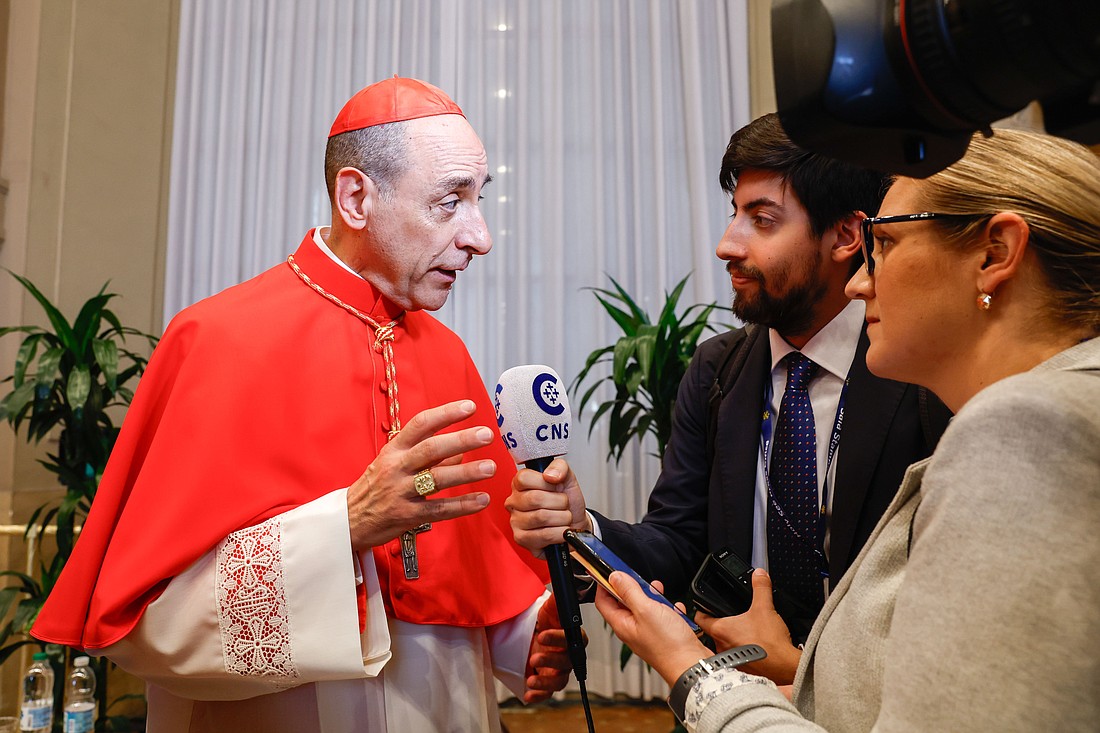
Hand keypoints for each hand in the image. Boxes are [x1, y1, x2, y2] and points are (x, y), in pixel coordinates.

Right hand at [347, 400, 496, 549]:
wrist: (349, 519)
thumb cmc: (376, 486)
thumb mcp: (395, 462)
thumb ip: (428, 455)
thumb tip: (460, 449)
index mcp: (394, 449)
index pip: (421, 424)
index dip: (445, 414)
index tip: (469, 407)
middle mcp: (397, 467)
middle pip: (431, 449)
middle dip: (461, 439)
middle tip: (487, 434)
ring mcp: (401, 492)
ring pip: (437, 479)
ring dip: (466, 472)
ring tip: (490, 467)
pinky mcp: (407, 515)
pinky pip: (439, 509)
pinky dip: (462, 505)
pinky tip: (482, 499)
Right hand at [506, 458, 590, 557]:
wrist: (575, 523)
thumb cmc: (567, 501)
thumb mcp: (567, 477)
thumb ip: (559, 467)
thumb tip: (550, 475)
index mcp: (520, 484)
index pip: (524, 478)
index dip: (546, 483)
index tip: (555, 487)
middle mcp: (514, 502)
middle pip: (535, 498)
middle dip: (559, 502)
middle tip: (563, 504)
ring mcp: (515, 521)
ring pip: (541, 517)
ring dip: (562, 518)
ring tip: (563, 517)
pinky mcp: (521, 539)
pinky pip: (544, 535)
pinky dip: (560, 533)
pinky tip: (561, 530)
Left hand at [523, 594, 584, 702]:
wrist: (531, 634)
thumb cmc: (544, 621)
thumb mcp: (549, 608)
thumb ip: (558, 600)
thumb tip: (567, 585)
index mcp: (571, 637)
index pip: (572, 639)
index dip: (558, 639)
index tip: (542, 635)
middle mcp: (568, 655)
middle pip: (567, 662)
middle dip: (551, 660)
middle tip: (534, 657)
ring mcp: (559, 670)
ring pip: (560, 681)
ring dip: (546, 683)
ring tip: (531, 680)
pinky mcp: (548, 682)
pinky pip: (548, 693)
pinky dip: (539, 696)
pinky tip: (528, 695)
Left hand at [593, 573, 710, 686]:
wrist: (692, 666)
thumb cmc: (669, 645)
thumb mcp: (646, 610)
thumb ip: (629, 591)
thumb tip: (614, 577)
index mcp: (622, 624)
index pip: (603, 601)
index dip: (604, 584)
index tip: (609, 570)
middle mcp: (633, 629)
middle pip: (624, 602)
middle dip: (633, 588)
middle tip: (640, 581)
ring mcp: (648, 632)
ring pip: (645, 607)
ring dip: (653, 597)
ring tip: (660, 594)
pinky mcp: (663, 634)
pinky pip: (662, 616)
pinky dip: (668, 609)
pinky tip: (675, 610)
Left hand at [696, 569, 802, 683]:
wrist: (785, 667)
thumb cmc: (771, 643)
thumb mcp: (765, 607)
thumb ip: (760, 587)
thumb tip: (759, 574)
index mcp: (721, 630)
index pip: (700, 618)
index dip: (701, 610)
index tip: (704, 606)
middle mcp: (721, 646)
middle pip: (713, 632)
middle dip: (722, 624)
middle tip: (732, 617)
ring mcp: (730, 660)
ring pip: (725, 645)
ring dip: (733, 638)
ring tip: (745, 631)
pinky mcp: (741, 668)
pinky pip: (736, 657)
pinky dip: (742, 651)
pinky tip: (753, 646)